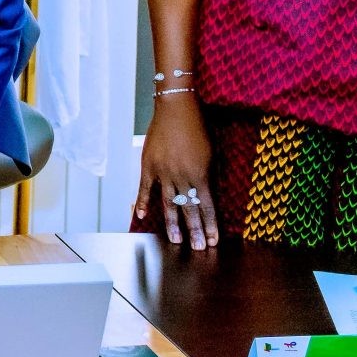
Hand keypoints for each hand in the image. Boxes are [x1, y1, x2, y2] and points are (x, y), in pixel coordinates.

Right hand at [136, 94, 218, 250]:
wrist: (176, 108)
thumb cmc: (198, 126)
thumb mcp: (211, 151)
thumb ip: (208, 174)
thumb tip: (206, 193)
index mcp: (200, 173)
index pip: (207, 206)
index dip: (211, 224)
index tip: (214, 240)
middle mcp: (181, 176)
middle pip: (188, 208)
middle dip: (195, 230)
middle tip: (197, 248)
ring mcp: (163, 171)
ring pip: (169, 203)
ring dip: (173, 223)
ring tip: (176, 240)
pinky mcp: (148, 165)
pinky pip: (145, 187)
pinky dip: (143, 202)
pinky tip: (142, 216)